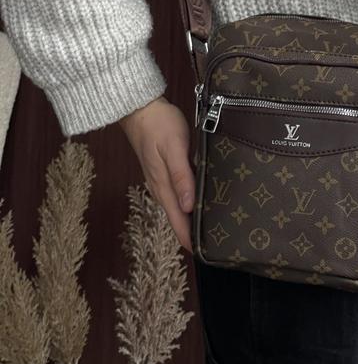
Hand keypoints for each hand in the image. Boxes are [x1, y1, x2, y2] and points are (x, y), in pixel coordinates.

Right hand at [118, 95, 194, 252]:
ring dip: (188, 220)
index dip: (190, 239)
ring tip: (206, 231)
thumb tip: (188, 207)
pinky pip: (173, 194)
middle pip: (176, 218)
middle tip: (212, 247)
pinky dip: (184, 204)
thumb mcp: (174, 148)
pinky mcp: (160, 171)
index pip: (178, 221)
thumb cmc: (159, 125)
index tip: (205, 254)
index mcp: (163, 186)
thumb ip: (181, 176)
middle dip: (192, 234)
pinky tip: (194, 204)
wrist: (139, 108)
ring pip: (175, 207)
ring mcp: (158, 180)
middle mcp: (159, 187)